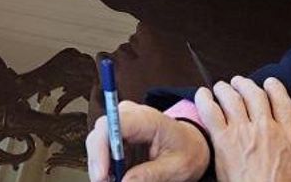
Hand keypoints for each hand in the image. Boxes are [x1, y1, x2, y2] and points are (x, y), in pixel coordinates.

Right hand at [87, 101, 210, 181]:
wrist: (192, 144)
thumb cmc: (188, 151)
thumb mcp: (177, 168)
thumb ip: (151, 175)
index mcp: (147, 119)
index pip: (113, 125)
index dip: (101, 149)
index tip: (101, 175)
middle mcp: (129, 115)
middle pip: (100, 134)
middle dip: (98, 163)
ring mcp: (122, 123)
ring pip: (97, 143)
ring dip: (101, 167)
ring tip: (114, 181)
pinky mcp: (118, 135)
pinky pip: (103, 150)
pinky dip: (106, 167)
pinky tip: (116, 177)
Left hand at [196, 78, 290, 181]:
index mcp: (289, 136)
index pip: (282, 101)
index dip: (274, 88)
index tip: (269, 83)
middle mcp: (267, 128)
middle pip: (255, 94)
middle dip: (246, 84)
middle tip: (239, 82)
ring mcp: (244, 131)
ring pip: (232, 97)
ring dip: (225, 88)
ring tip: (221, 86)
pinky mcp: (223, 140)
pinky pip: (210, 111)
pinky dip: (204, 99)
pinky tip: (202, 94)